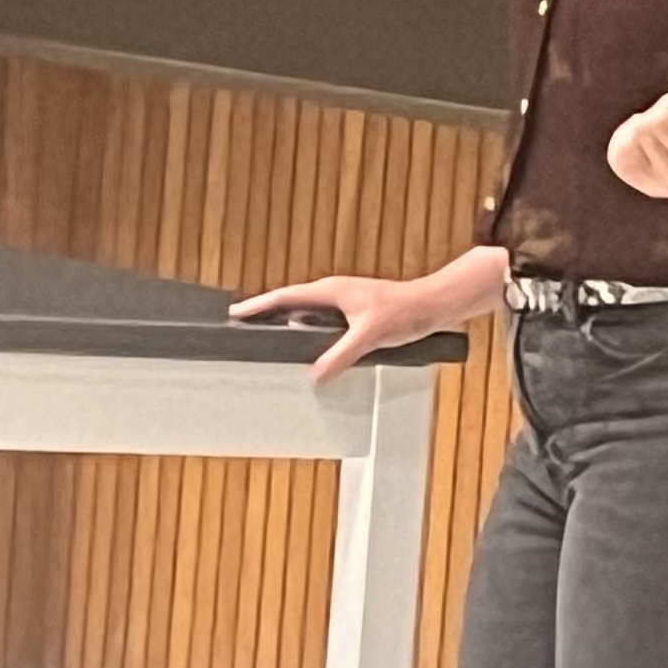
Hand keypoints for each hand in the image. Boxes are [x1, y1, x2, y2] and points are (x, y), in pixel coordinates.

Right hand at [233, 247, 505, 380]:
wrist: (434, 306)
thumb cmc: (405, 312)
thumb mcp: (369, 337)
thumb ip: (340, 356)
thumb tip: (315, 376)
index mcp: (330, 291)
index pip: (284, 297)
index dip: (258, 306)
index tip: (234, 312)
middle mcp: (334, 292)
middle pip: (290, 303)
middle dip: (266, 313)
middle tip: (242, 324)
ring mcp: (344, 302)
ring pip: (307, 313)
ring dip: (288, 322)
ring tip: (267, 336)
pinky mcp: (356, 312)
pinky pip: (323, 322)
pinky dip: (310, 331)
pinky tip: (308, 346)